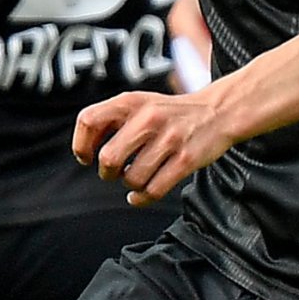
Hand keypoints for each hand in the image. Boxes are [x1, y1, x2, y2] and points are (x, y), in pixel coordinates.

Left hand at [73, 90, 236, 206]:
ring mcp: (169, 139)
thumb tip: (83, 150)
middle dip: (107, 173)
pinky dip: (141, 198)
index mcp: (130, 102)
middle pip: (109, 158)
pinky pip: (153, 190)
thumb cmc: (169, 114)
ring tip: (137, 177)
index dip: (81, 145)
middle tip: (114, 172)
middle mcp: (148, 118)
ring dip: (130, 184)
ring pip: (132, 178)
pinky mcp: (186, 160)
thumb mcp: (138, 104)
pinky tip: (140, 194)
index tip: (87, 158)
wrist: (216, 112)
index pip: (88, 121)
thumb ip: (110, 120)